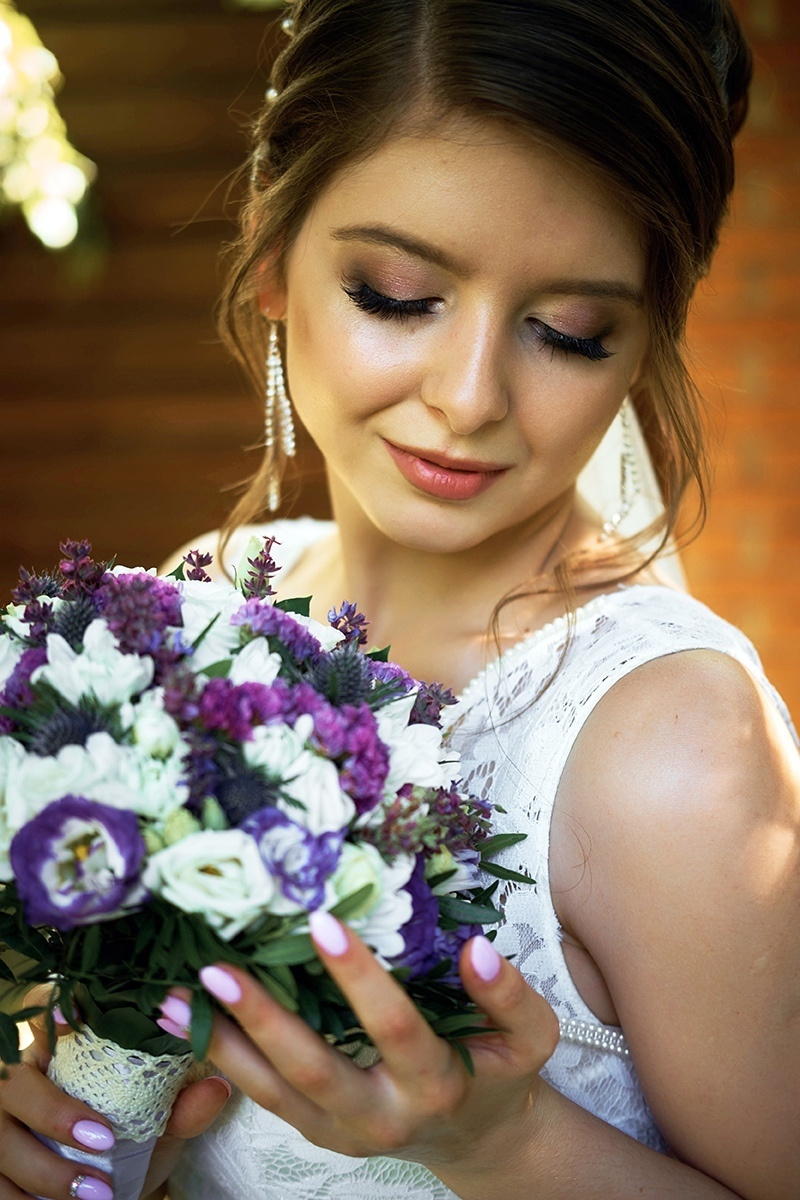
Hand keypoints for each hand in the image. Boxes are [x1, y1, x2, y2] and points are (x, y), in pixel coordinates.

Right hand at [0, 988, 229, 1199]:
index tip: (68, 1018)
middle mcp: (21, 1080)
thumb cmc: (131, 1141)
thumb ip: (184, 1107)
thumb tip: (216, 1087)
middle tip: (102, 1140)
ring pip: (2, 1141)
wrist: (112, 1192)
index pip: (42, 1015)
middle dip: (53, 1112)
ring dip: (47, 1170)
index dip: (49, 1012)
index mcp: (58, 1050)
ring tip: (97, 1194)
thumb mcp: (160, 1123)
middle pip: (13, 1083)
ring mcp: (2, 1124)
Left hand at [175, 915, 558, 1177]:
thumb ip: (509, 995)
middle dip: (264, 1020)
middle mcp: (382, 1117)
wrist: (476, 1135)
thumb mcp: (529, 1036)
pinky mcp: (316, 1132)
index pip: (393, 1030)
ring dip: (223, 1044)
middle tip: (218, 970)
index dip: (360, 979)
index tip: (323, 922)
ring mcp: (341, 1131)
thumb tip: (475, 948)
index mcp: (436, 1085)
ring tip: (178, 999)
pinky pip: (264, 1099)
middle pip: (314, 1071)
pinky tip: (191, 1024)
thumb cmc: (498, 1071)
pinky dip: (224, 1061)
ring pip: (274, 1094)